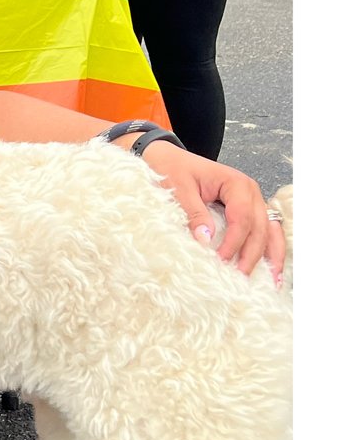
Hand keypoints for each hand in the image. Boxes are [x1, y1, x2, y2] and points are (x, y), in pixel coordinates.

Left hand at [141, 141, 286, 282]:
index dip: (234, 242)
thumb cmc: (172, 170)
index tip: (222, 261)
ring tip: (273, 281)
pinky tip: (270, 269)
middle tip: (242, 278)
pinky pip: (263, 231)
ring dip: (271, 255)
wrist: (166, 158)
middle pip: (260, 227)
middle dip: (253, 254)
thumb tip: (206, 239)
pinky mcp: (246, 211)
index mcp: (236, 184)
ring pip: (269, 230)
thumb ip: (194, 214)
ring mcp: (251, 202)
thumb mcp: (179, 189)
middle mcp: (250, 193)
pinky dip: (267, 249)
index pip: (242, 218)